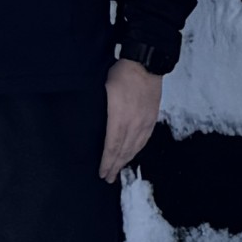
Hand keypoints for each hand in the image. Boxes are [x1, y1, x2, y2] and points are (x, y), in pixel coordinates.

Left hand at [101, 58, 164, 179]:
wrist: (146, 63)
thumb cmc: (122, 73)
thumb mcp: (102, 89)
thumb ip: (99, 110)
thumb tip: (89, 123)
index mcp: (119, 118)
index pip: (112, 146)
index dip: (107, 162)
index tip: (101, 172)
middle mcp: (134, 123)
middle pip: (124, 151)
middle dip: (115, 166)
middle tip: (108, 178)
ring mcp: (145, 121)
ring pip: (135, 147)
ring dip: (126, 161)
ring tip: (119, 170)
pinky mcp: (152, 118)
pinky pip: (145, 139)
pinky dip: (137, 150)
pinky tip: (133, 154)